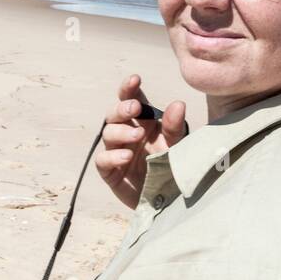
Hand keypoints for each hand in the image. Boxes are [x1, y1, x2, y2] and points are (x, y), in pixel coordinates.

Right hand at [96, 74, 187, 210]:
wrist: (170, 199)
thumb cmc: (173, 167)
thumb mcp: (178, 146)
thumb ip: (175, 127)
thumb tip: (177, 104)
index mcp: (143, 121)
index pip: (131, 99)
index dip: (129, 88)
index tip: (135, 79)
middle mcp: (127, 132)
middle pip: (114, 114)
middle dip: (122, 108)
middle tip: (135, 108)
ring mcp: (116, 151)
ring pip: (107, 133)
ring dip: (120, 132)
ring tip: (137, 137)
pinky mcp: (110, 172)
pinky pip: (102, 160)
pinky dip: (113, 156)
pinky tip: (126, 156)